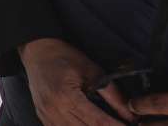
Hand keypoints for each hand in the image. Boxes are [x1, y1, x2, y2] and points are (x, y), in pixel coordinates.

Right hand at [19, 38, 133, 124]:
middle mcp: (53, 110)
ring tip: (106, 125)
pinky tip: (88, 125)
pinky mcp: (43, 118)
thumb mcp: (92, 71)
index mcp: (65, 97)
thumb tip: (131, 116)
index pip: (97, 121)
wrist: (36, 50)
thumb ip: (112, 95)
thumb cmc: (64, 57)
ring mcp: (46, 116)